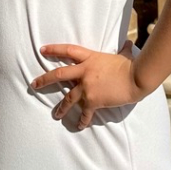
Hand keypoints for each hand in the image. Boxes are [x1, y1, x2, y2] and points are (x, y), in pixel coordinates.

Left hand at [31, 40, 148, 129]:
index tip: (42, 50)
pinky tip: (79, 126)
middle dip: (45, 80)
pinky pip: (85, 113)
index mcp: (90, 58)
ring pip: (68, 98)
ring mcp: (87, 87)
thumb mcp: (123, 56)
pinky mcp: (93, 100)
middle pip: (59, 74)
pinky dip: (82, 120)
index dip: (54, 49)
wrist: (136, 78)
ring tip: (55, 115)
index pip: (68, 51)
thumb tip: (128, 43)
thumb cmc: (131, 66)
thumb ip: (123, 50)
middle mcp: (84, 72)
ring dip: (61, 108)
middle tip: (34, 84)